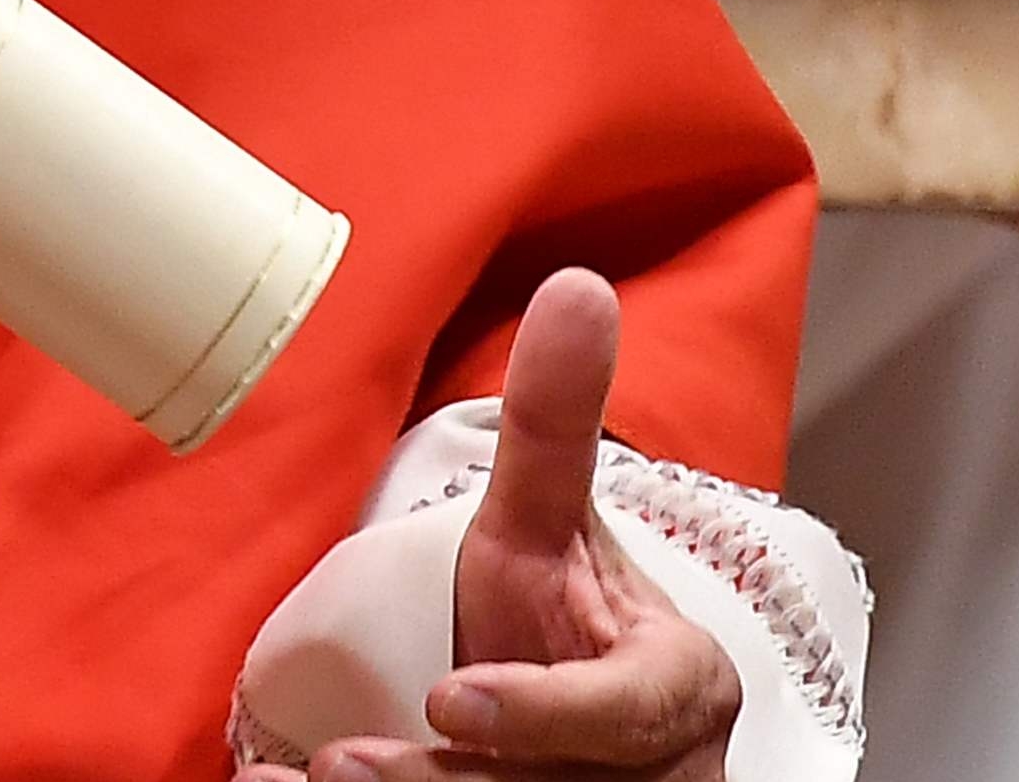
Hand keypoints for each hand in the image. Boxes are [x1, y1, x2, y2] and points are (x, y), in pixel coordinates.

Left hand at [233, 272, 739, 781]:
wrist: (559, 727)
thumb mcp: (548, 529)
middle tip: (343, 765)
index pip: (630, 711)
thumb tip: (578, 285)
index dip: (543, 714)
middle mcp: (659, 777)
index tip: (452, 699)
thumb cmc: (558, 627)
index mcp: (675, 690)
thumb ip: (556, 427)